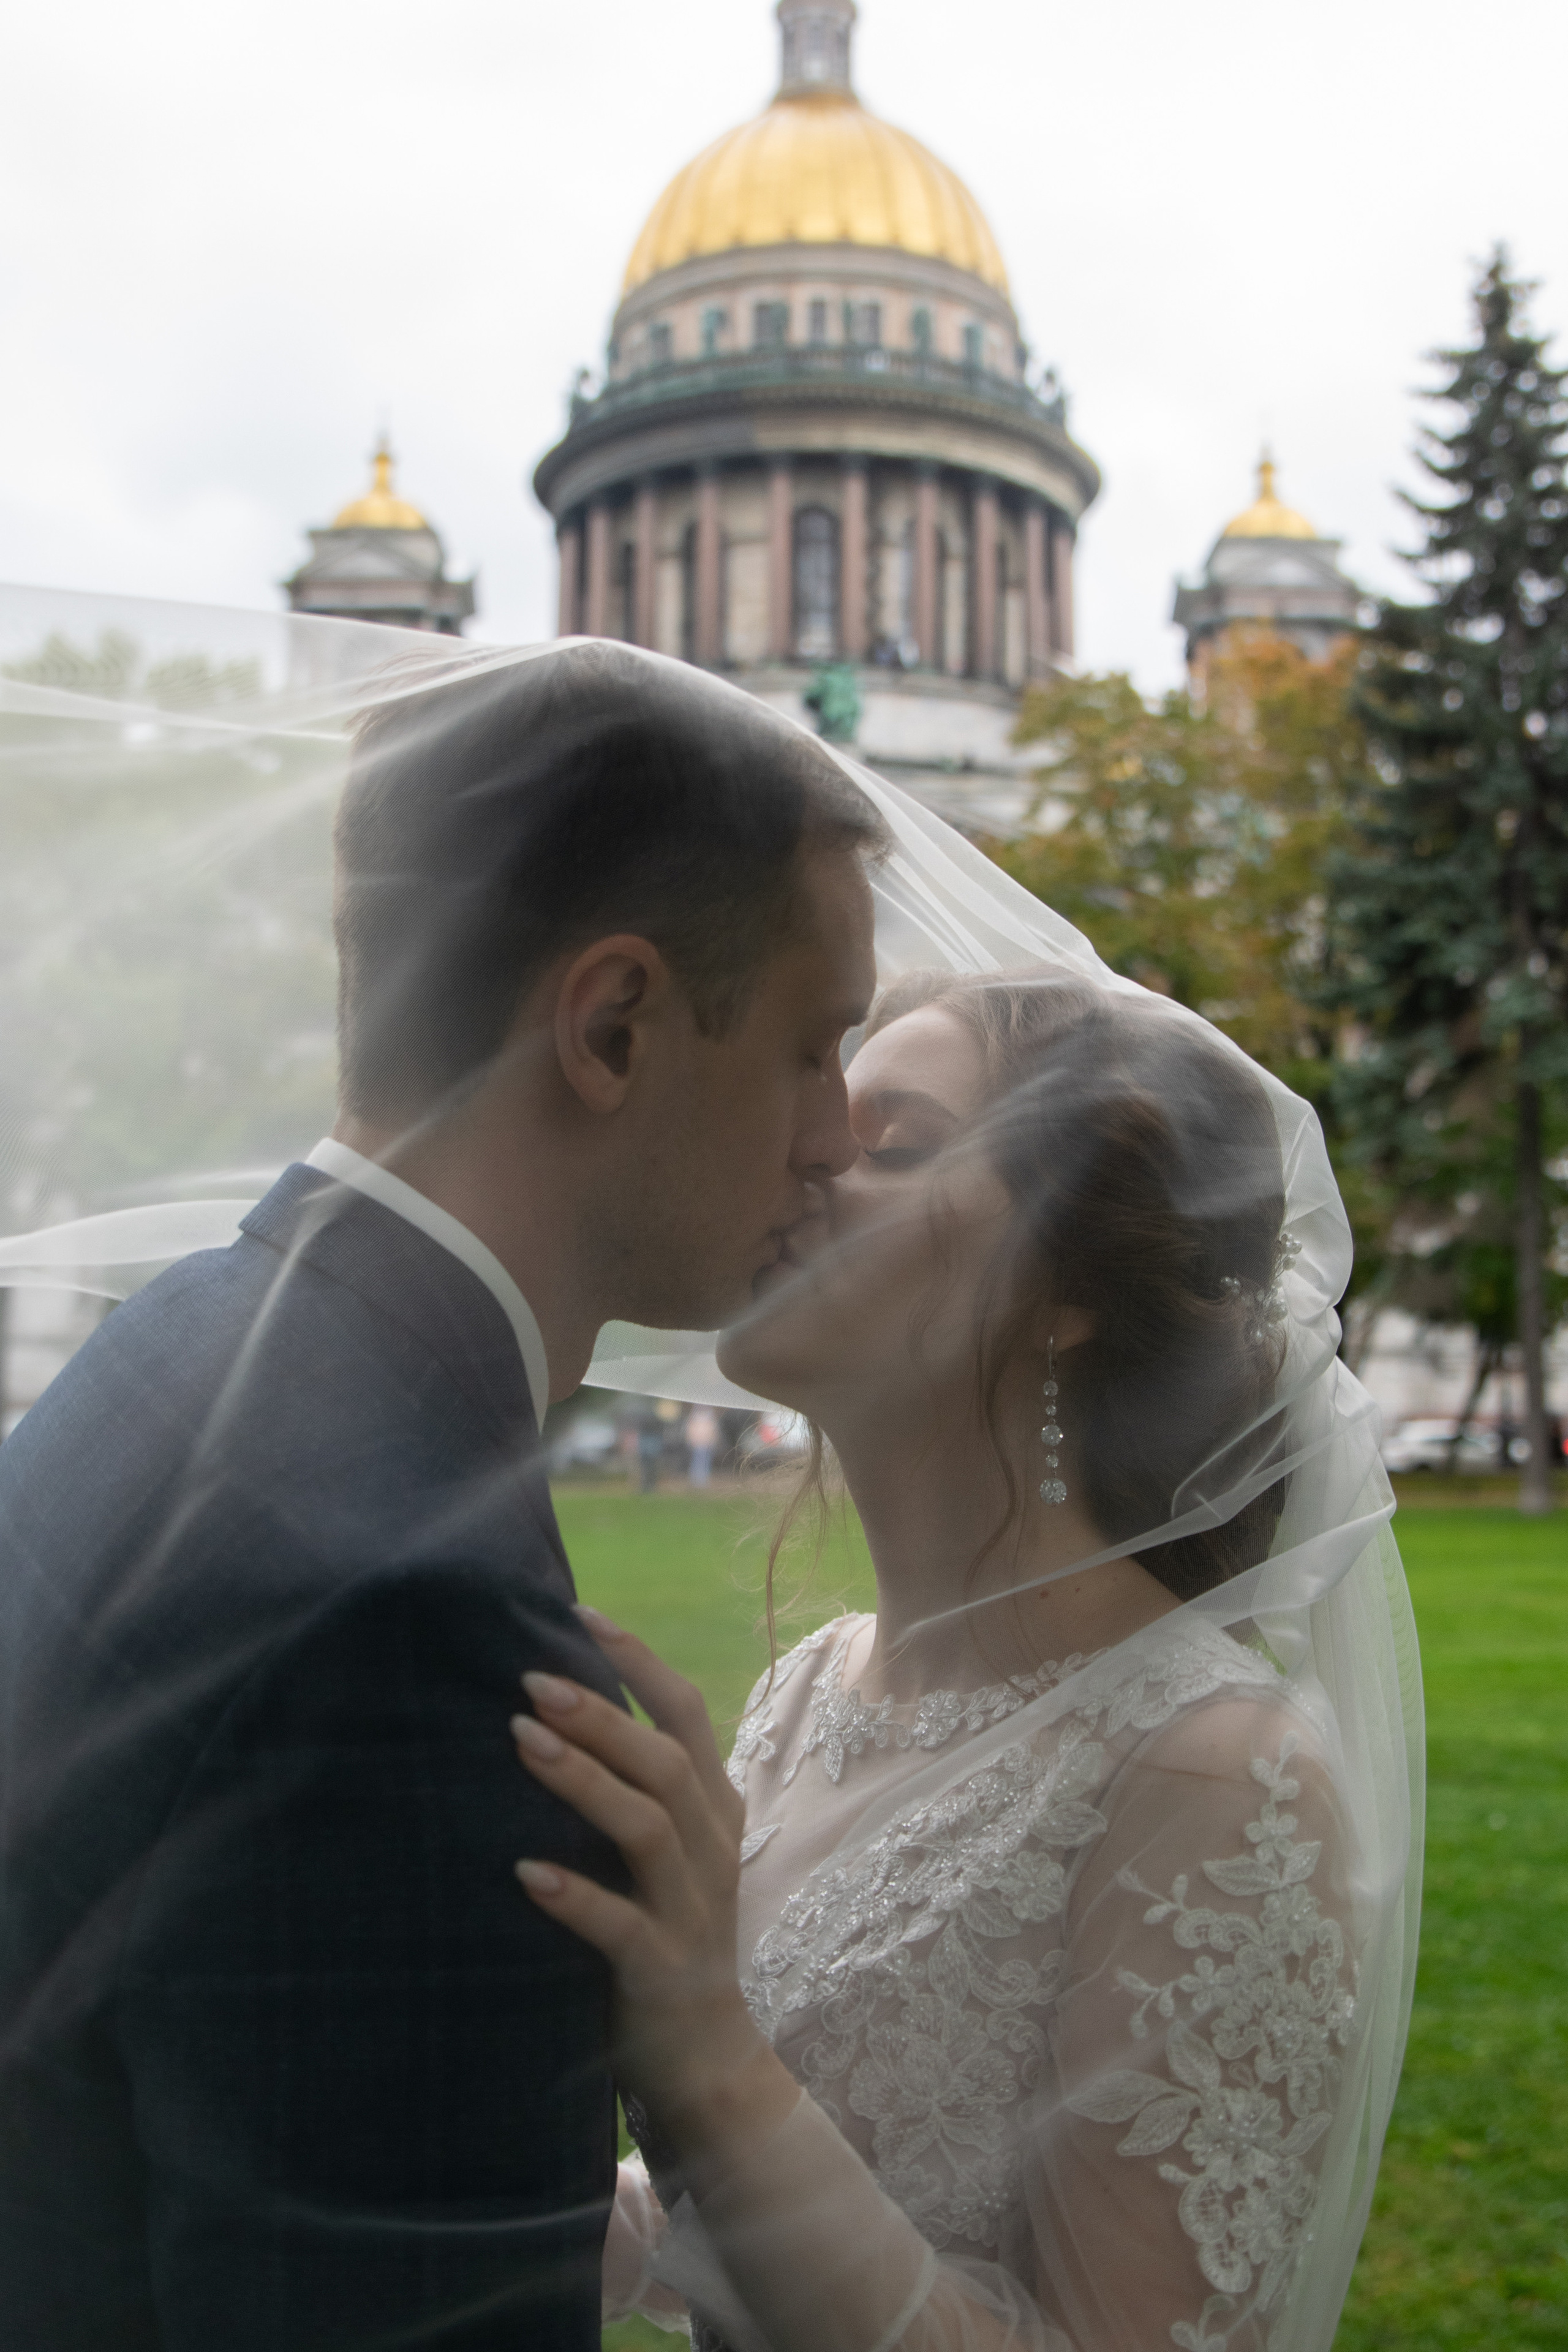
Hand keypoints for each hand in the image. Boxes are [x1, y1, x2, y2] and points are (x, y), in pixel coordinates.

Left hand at [511, 1608, 797, 2183]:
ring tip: (523, 1744)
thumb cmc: (663, 1933)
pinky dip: (577, 1896)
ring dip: (585, 1783)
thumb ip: (632, 1786)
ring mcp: (693, 1910)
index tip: (579, 1613)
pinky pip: (622, 1927)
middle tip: (530, 1679)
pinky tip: (527, 1873)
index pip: (687, 1712)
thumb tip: (549, 1706)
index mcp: (713, 1807)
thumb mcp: (664, 1850)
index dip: (638, 1660)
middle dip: (600, 1714)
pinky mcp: (664, 1970)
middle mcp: (712, 1848)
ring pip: (649, 1828)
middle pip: (666, 1761)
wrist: (708, 2061)